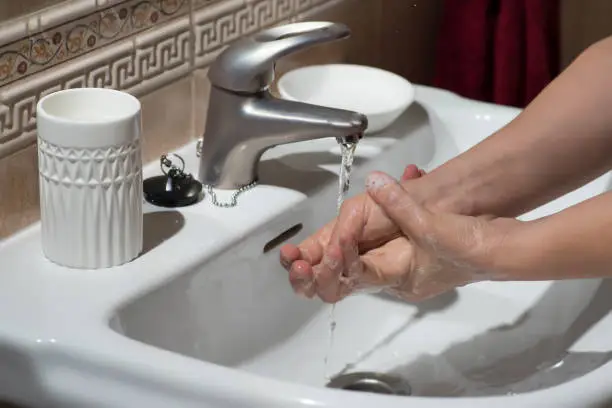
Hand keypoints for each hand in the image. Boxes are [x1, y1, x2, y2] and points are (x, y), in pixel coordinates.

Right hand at [280, 165, 423, 299]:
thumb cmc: (394, 204)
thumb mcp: (359, 209)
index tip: (289, 254)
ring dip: (320, 276)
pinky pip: (359, 277)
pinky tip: (339, 253)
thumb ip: (343, 226)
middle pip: (315, 280)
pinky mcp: (383, 276)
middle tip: (298, 266)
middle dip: (302, 277)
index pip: (307, 256)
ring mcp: (362, 270)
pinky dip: (345, 265)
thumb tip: (331, 244)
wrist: (429, 207)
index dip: (294, 259)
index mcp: (334, 240)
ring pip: (333, 287)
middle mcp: (345, 259)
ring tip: (312, 264)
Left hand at [284, 171, 523, 301]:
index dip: (335, 258)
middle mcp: (394, 279)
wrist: (504, 251)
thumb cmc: (470, 247)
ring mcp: (400, 268)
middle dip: (319, 267)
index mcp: (397, 278)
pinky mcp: (407, 254)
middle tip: (295, 257)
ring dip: (333, 250)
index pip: (353, 275)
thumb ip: (399, 202)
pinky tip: (344, 230)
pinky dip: (355, 238)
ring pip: (354, 265)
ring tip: (305, 249)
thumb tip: (376, 182)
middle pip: (345, 280)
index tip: (328, 237)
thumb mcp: (431, 225)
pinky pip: (370, 250)